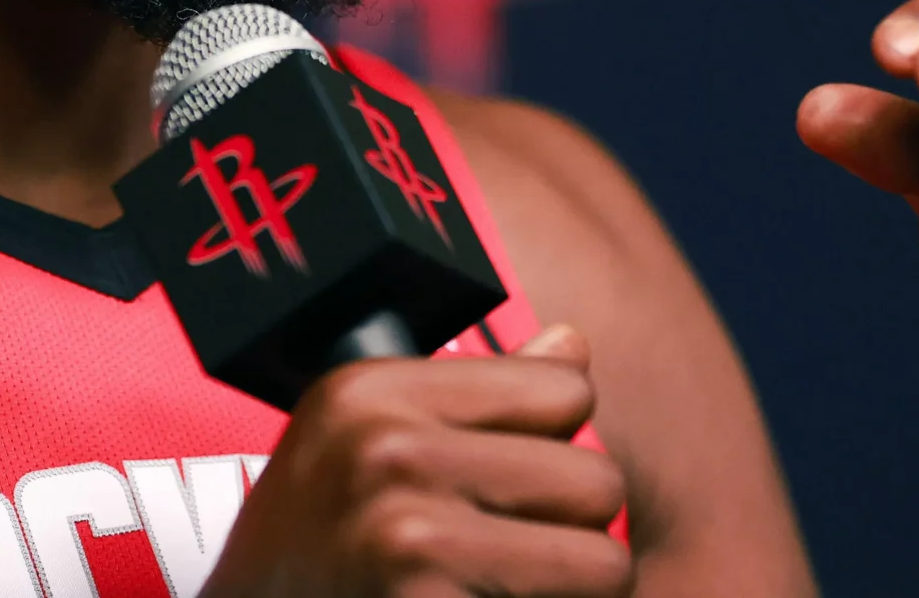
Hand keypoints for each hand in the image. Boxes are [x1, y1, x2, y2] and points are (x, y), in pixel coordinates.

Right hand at [204, 325, 629, 597]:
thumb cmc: (316, 548)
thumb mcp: (361, 444)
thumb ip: (472, 397)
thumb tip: (571, 344)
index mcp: (371, 393)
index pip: (565, 389)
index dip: (550, 442)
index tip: (500, 481)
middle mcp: (386, 452)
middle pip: (595, 480)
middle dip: (569, 526)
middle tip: (508, 552)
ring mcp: (410, 538)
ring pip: (603, 563)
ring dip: (570, 588)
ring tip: (500, 586)